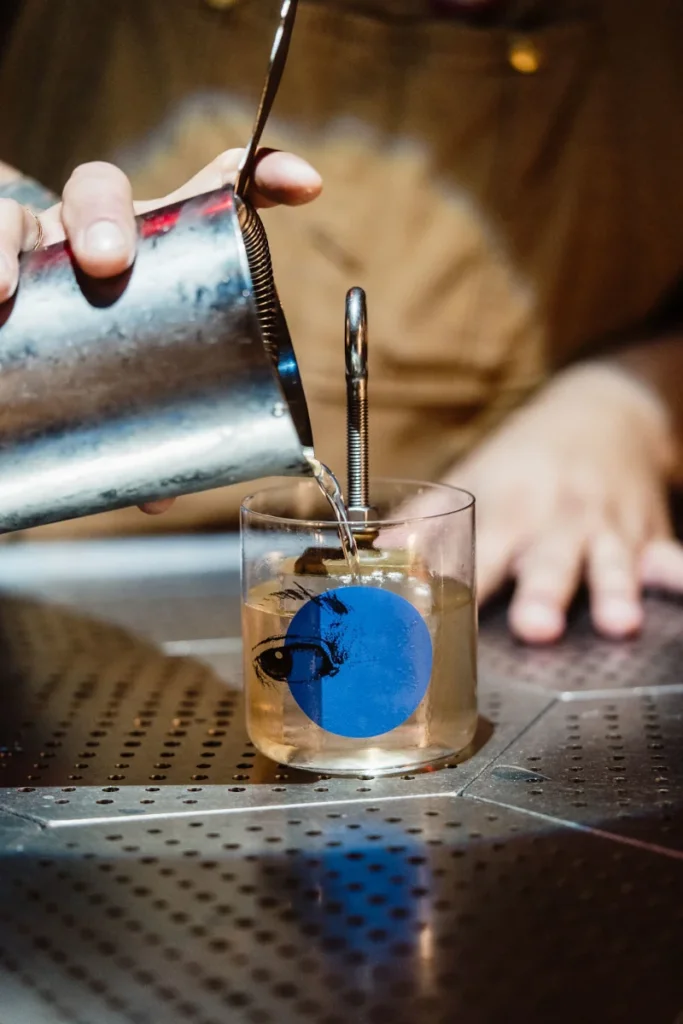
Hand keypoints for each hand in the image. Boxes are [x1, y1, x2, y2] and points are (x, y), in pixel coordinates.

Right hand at [0, 148, 321, 514]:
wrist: (28, 334)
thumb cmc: (104, 350)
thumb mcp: (143, 376)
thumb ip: (156, 424)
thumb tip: (160, 497)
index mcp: (161, 243)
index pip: (217, 186)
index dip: (264, 175)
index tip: (306, 186)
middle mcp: (97, 227)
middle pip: (101, 188)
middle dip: (105, 217)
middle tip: (105, 264)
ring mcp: (39, 236)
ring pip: (22, 209)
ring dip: (10, 242)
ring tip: (0, 292)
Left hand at [405, 364, 682, 642]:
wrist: (601, 413)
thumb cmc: (525, 460)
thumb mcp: (472, 478)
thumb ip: (426, 523)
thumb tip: (377, 553)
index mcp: (506, 510)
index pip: (477, 555)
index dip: (459, 588)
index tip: (440, 619)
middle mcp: (556, 520)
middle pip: (548, 561)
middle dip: (543, 594)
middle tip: (534, 627)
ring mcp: (605, 528)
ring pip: (611, 562)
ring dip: (613, 591)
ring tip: (617, 623)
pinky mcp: (648, 533)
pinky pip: (667, 555)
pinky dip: (672, 573)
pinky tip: (672, 585)